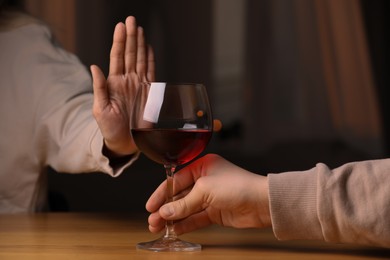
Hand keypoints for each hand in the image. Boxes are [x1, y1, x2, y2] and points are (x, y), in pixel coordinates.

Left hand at [91, 16, 154, 156]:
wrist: (123, 143)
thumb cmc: (109, 129)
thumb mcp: (100, 109)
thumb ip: (99, 87)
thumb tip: (94, 67)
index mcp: (114, 83)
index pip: (117, 57)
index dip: (119, 41)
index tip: (121, 26)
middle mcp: (127, 81)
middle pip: (129, 54)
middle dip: (131, 36)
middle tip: (131, 20)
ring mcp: (138, 86)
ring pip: (140, 60)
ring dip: (140, 44)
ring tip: (139, 29)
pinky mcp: (149, 93)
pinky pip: (151, 73)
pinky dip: (150, 60)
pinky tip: (148, 48)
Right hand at [146, 154, 271, 234]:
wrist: (261, 202)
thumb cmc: (238, 186)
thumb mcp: (205, 190)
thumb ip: (184, 203)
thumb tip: (165, 212)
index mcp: (202, 166)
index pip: (176, 180)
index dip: (162, 193)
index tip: (151, 205)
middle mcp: (205, 181)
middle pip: (179, 196)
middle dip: (165, 208)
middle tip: (152, 220)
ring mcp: (210, 198)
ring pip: (186, 208)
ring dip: (173, 218)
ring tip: (158, 227)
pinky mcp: (216, 212)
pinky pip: (196, 218)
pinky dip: (185, 224)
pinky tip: (174, 229)